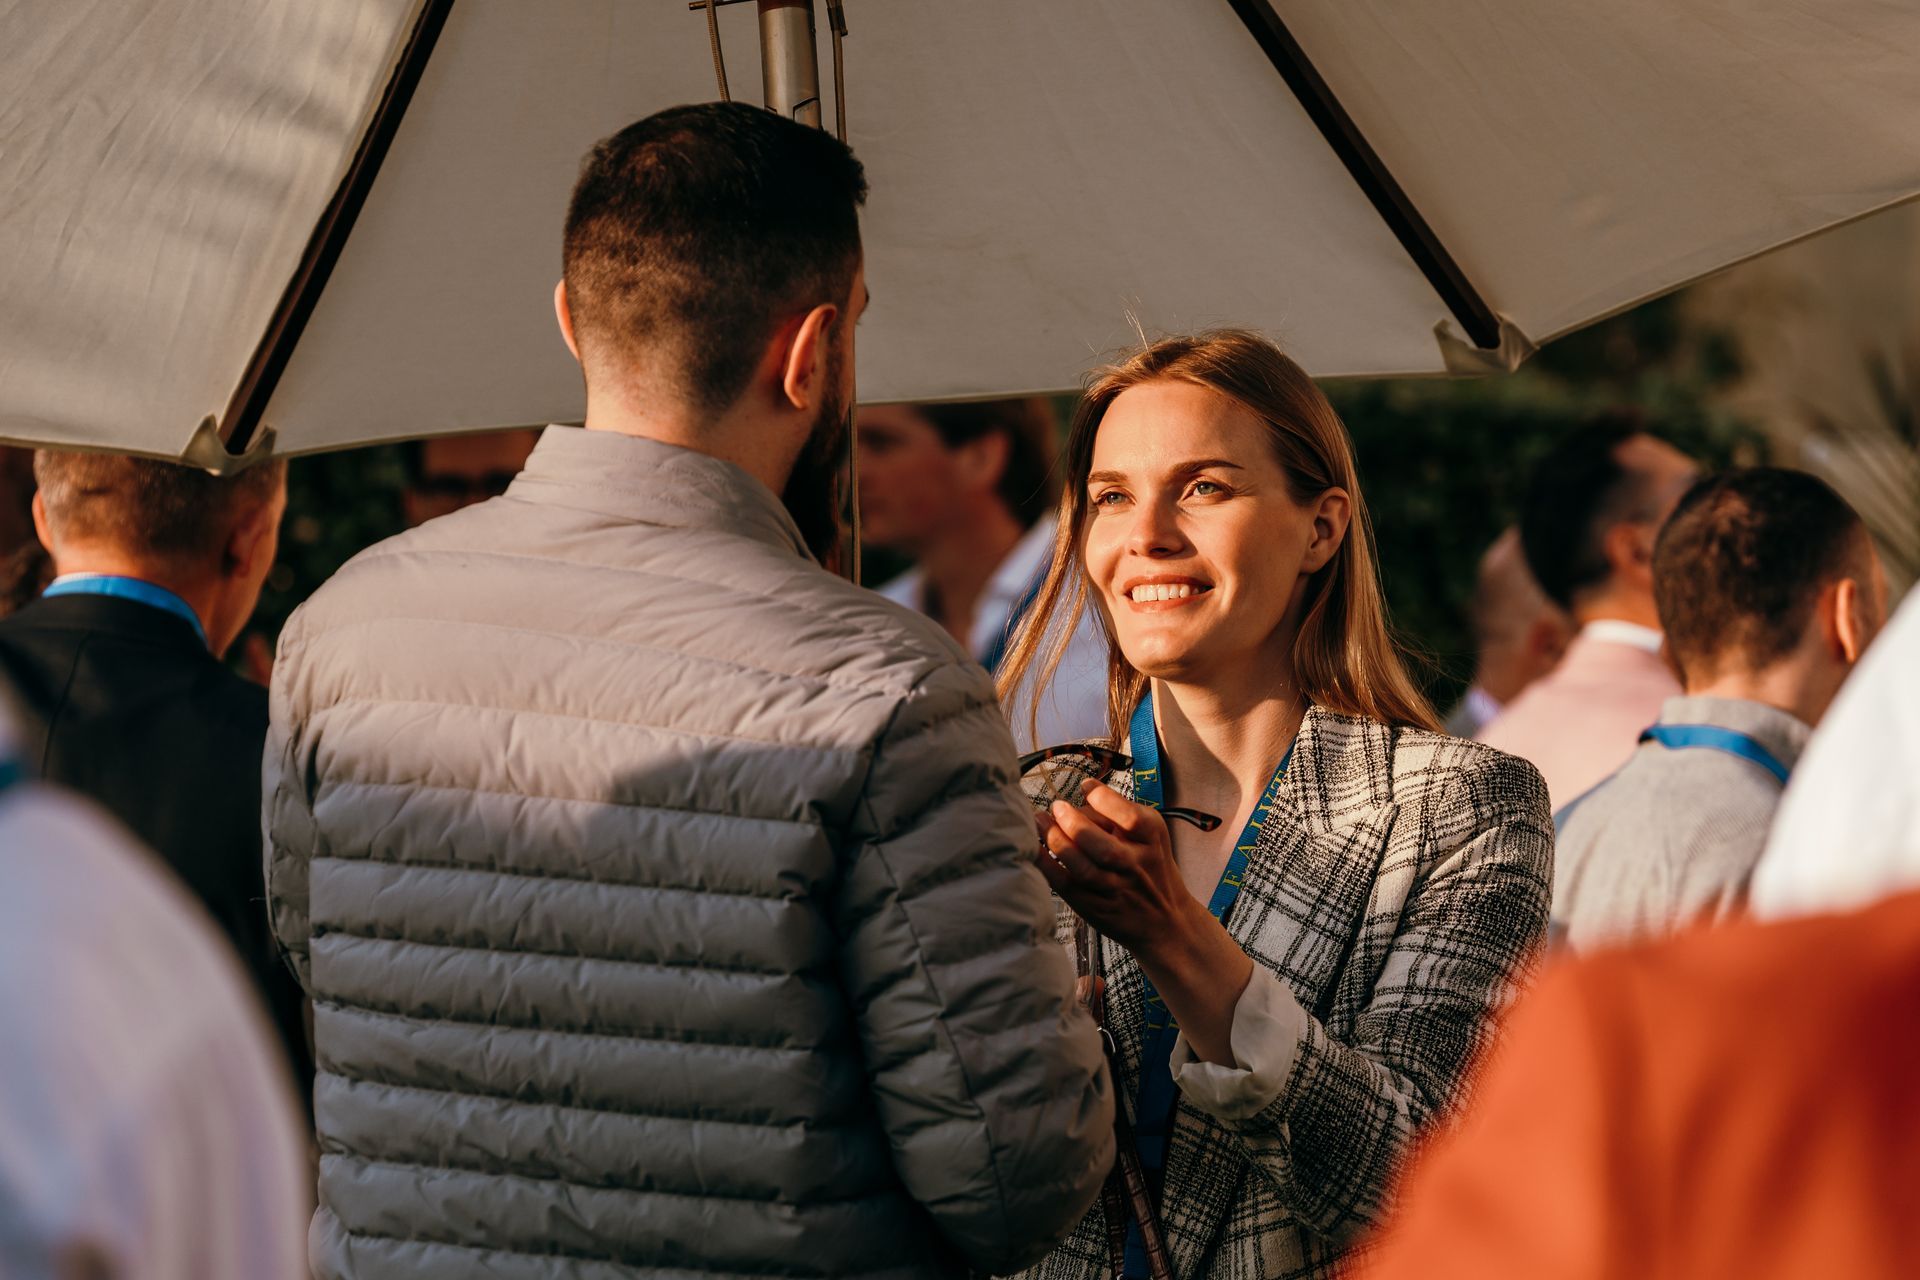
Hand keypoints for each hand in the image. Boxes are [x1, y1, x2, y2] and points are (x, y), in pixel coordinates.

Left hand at [1037, 781, 1198, 956]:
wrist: (1165, 919)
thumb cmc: (1150, 867)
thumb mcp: (1151, 835)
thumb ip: (1122, 812)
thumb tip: (1085, 789)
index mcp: (1152, 840)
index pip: (1130, 818)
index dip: (1104, 799)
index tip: (1086, 786)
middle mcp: (1135, 866)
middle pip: (1104, 847)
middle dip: (1074, 823)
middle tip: (1057, 807)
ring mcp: (1115, 889)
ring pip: (1084, 869)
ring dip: (1057, 843)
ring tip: (1040, 822)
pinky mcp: (1095, 906)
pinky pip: (1067, 886)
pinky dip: (1048, 866)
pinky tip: (1035, 848)